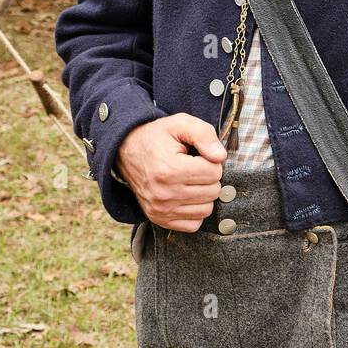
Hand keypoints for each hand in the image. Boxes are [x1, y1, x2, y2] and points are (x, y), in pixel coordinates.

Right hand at [116, 114, 226, 231]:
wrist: (126, 149)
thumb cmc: (158, 136)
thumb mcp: (180, 123)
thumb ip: (204, 135)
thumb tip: (220, 157)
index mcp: (170, 170)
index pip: (215, 173)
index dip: (211, 161)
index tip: (197, 156)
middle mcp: (164, 194)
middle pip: (213, 192)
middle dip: (209, 178)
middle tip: (194, 167)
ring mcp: (160, 209)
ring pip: (206, 209)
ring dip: (203, 194)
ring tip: (190, 180)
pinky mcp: (158, 219)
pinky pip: (193, 224)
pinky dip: (194, 210)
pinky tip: (186, 195)